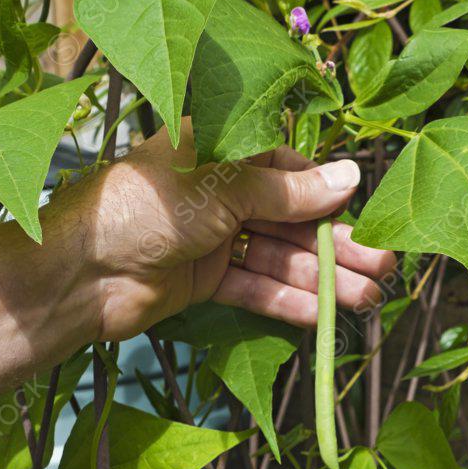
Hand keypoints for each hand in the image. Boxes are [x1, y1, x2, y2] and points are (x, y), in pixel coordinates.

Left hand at [95, 122, 395, 338]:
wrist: (81, 275)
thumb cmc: (146, 209)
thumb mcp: (223, 187)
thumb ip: (286, 190)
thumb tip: (349, 177)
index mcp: (218, 152)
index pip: (288, 169)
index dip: (327, 195)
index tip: (366, 215)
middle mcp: (219, 194)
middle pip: (290, 220)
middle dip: (336, 245)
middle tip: (385, 266)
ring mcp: (213, 240)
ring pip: (278, 259)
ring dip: (322, 280)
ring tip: (370, 298)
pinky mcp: (205, 282)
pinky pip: (255, 289)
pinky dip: (286, 302)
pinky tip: (324, 316)